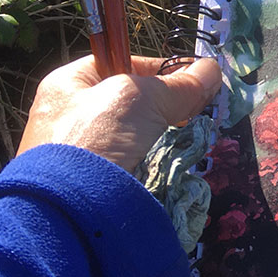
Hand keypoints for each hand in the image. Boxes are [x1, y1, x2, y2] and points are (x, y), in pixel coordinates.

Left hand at [17, 55, 222, 171]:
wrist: (66, 212)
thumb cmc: (93, 139)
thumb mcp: (141, 98)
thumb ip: (178, 85)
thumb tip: (211, 70)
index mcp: (68, 84)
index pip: (123, 63)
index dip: (160, 70)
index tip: (192, 81)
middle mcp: (68, 116)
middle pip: (132, 104)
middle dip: (165, 110)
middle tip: (193, 116)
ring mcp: (76, 154)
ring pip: (135, 138)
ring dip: (161, 141)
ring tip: (185, 146)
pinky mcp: (88, 186)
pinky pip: (130, 167)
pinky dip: (152, 167)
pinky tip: (168, 170)